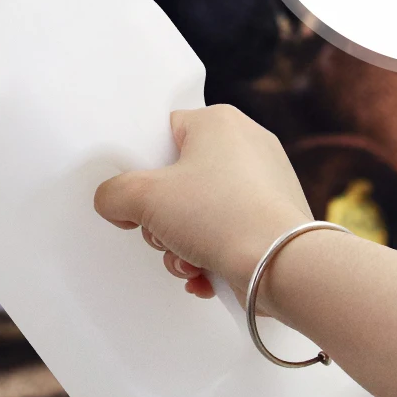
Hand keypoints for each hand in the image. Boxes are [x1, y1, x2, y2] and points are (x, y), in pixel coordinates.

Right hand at [93, 104, 313, 306]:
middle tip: (165, 235)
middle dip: (165, 220)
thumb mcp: (144, 198)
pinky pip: (230, 232)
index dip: (144, 169)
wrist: (283, 266)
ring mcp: (267, 181)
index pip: (164, 133)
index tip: (139, 197)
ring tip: (189, 262)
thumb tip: (114, 203)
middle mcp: (248, 144)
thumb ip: (114, 194)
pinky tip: (207, 275)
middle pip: (181, 179)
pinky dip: (212, 256)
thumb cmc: (222, 217)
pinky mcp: (277, 217)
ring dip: (184, 244)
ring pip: (203, 212)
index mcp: (218, 121)